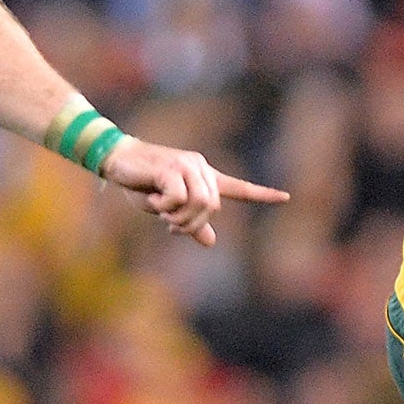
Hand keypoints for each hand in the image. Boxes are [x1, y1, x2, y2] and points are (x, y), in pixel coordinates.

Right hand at [99, 136, 289, 245]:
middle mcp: (200, 168)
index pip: (239, 188)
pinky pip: (179, 197)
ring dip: (179, 218)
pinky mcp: (171, 167)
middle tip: (169, 225)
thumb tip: (211, 242)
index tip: (286, 197)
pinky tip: (152, 200)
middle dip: (191, 223)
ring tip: (161, 215)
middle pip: (214, 206)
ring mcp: (187, 165)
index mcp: (204, 178)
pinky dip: (165, 207)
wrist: (118, 161)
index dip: (262, 195)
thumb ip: (191, 223)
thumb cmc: (143, 185)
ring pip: (201, 203)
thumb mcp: (168, 209)